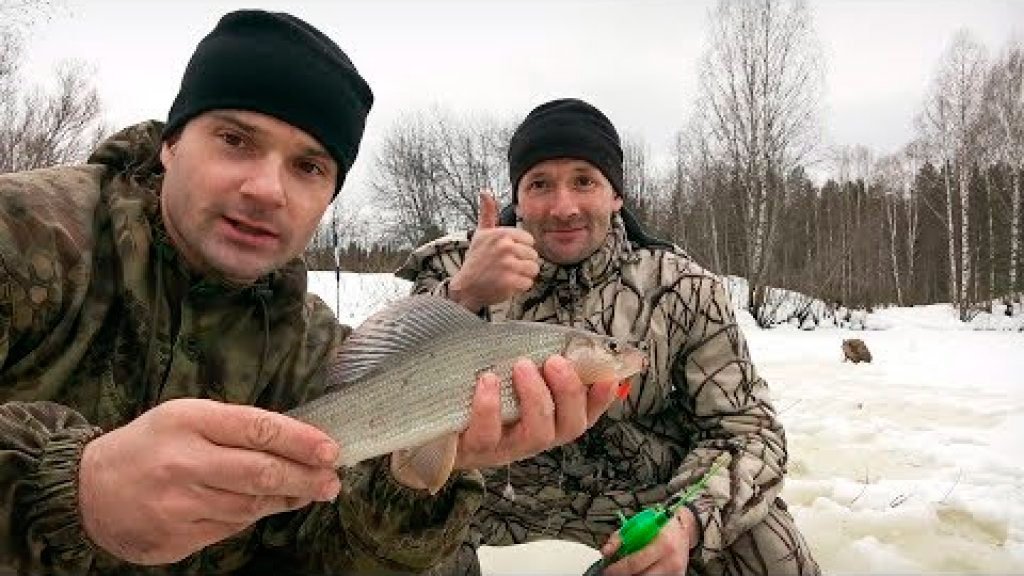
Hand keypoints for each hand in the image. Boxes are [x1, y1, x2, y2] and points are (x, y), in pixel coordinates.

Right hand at [78, 399, 341, 564]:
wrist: (87, 490)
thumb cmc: (150, 446)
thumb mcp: (187, 418)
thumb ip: (238, 428)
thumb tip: (299, 443)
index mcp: (188, 421)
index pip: (257, 429)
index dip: (301, 440)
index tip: (331, 449)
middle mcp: (183, 462)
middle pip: (261, 473)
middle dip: (305, 478)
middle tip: (332, 481)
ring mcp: (177, 504)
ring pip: (250, 506)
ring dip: (286, 500)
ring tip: (308, 492)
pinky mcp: (174, 537)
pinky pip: (229, 528)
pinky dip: (252, 517)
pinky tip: (265, 508)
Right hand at [448, 191, 538, 312]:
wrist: (465, 288)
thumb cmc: (475, 260)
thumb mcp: (480, 235)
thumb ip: (487, 214)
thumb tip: (485, 191)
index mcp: (501, 234)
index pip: (529, 240)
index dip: (521, 249)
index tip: (507, 255)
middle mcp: (505, 247)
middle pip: (533, 255)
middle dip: (523, 263)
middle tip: (506, 267)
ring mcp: (508, 265)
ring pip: (533, 269)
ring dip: (523, 275)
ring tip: (508, 276)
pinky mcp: (510, 282)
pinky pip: (528, 283)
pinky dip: (520, 287)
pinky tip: (507, 285)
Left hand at [453, 355, 616, 470]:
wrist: (429, 414)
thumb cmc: (479, 386)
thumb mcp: (511, 369)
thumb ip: (539, 356)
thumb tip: (571, 339)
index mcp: (549, 419)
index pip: (586, 413)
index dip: (601, 399)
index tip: (608, 376)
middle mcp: (533, 437)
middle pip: (569, 427)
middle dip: (568, 392)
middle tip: (555, 361)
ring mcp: (505, 447)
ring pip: (535, 434)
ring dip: (534, 397)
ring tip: (521, 365)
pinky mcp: (475, 450)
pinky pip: (487, 435)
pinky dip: (489, 406)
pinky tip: (487, 381)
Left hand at [600, 507, 697, 575]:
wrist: (684, 530)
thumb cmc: (660, 526)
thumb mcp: (638, 525)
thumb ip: (619, 539)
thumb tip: (605, 553)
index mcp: (662, 544)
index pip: (634, 564)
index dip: (617, 569)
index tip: (607, 570)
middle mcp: (671, 561)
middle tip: (614, 572)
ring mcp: (676, 572)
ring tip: (626, 570)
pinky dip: (644, 575)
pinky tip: (639, 571)